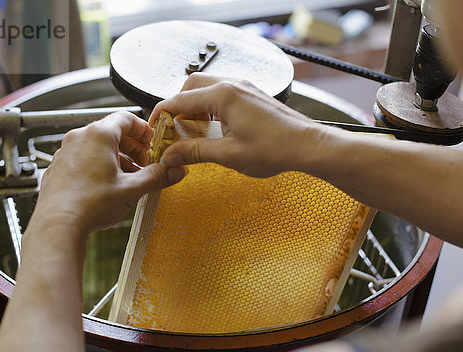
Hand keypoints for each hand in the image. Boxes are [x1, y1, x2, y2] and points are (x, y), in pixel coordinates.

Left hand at [34, 111, 186, 233]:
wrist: (58, 226)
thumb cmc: (89, 205)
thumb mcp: (132, 189)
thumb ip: (157, 177)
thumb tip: (174, 171)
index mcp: (98, 135)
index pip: (126, 118)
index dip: (144, 129)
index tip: (152, 142)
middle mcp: (79, 138)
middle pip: (112, 131)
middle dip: (132, 146)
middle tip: (144, 162)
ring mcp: (66, 152)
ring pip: (97, 145)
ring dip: (117, 157)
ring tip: (128, 177)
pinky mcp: (59, 167)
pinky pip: (83, 157)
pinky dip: (99, 165)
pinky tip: (107, 185)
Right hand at [149, 73, 319, 177]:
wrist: (308, 146)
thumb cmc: (276, 148)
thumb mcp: (228, 155)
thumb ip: (194, 152)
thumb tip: (170, 155)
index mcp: (223, 95)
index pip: (179, 100)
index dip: (161, 116)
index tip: (155, 130)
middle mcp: (233, 85)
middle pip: (191, 87)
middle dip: (177, 108)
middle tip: (174, 131)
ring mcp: (244, 88)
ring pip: (207, 89)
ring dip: (195, 108)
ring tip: (194, 133)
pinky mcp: (252, 95)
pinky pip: (223, 94)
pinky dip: (211, 108)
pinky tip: (214, 129)